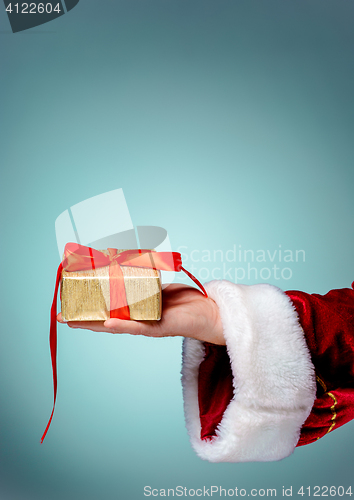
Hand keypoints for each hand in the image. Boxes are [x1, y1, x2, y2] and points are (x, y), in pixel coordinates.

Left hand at [57, 284, 224, 344]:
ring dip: (103, 284)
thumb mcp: (158, 328)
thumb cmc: (186, 324)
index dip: (82, 320)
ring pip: (118, 290)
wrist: (208, 311)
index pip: (101, 322)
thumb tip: (107, 324)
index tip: (62, 317)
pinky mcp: (154, 286)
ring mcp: (144, 298)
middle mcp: (135, 311)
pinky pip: (134, 279)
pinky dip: (123, 272)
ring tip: (86, 276)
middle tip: (69, 290)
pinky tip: (113, 266)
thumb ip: (134, 327)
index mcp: (133, 324)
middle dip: (87, 299)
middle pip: (106, 304)